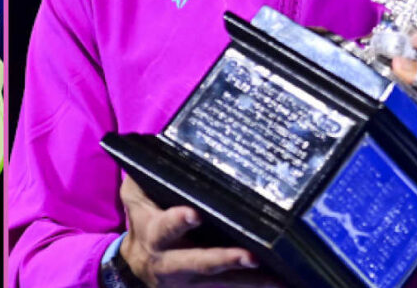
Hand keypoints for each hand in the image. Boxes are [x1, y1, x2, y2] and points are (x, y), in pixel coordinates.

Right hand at [118, 178, 284, 286]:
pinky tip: (280, 282)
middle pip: (199, 263)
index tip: (196, 214)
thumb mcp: (136, 195)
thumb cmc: (142, 219)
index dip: (178, 222)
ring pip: (221, 282)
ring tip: (277, 276)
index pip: (165, 228)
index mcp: (154, 233)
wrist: (136, 265)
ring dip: (249, 280)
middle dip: (224, 259)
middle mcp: (170, 262)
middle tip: (250, 255)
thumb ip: (145, 173)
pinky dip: (255, 286)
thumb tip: (164, 143)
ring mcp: (190, 280)